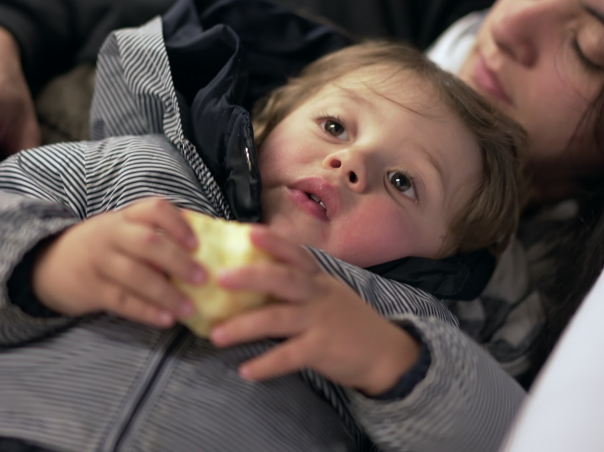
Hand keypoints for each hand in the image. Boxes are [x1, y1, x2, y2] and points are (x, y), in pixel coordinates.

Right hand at [32, 198, 205, 327]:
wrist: (48, 263)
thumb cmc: (103, 248)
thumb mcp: (123, 231)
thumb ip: (156, 236)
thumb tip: (208, 249)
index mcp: (125, 217)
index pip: (153, 209)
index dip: (178, 224)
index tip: (198, 244)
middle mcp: (111, 234)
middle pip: (146, 242)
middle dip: (177, 261)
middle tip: (203, 278)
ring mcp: (98, 261)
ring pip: (135, 275)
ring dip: (166, 293)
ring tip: (189, 308)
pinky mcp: (90, 289)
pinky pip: (121, 300)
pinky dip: (146, 311)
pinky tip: (166, 319)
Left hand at [210, 227, 419, 395]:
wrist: (386, 353)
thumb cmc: (347, 321)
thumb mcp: (328, 294)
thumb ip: (298, 286)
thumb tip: (252, 279)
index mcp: (318, 279)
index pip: (295, 254)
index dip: (274, 242)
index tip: (249, 231)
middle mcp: (318, 294)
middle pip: (283, 279)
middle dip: (250, 276)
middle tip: (220, 277)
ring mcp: (320, 321)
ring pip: (277, 319)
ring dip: (244, 326)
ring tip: (217, 335)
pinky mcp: (322, 349)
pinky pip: (289, 356)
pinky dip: (266, 364)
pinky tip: (246, 371)